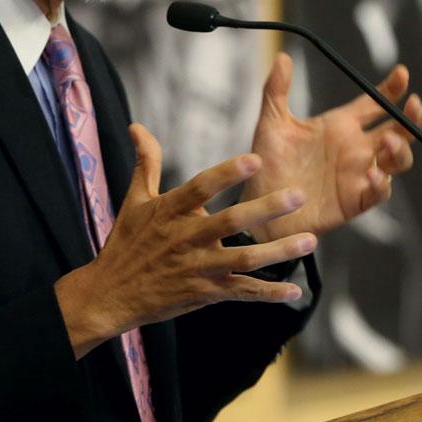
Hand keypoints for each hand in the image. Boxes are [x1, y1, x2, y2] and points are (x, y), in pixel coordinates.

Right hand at [53, 124, 315, 358]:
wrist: (110, 295)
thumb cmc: (126, 243)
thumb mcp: (134, 200)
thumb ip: (146, 162)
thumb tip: (137, 127)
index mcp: (170, 211)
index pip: (201, 186)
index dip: (227, 173)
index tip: (255, 160)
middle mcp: (186, 238)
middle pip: (230, 222)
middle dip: (266, 208)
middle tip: (298, 195)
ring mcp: (197, 268)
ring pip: (244, 259)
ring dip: (279, 252)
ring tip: (310, 240)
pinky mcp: (204, 293)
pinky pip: (241, 292)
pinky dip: (268, 294)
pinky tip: (293, 292)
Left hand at [242, 53, 421, 243]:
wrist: (260, 205)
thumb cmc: (267, 164)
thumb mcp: (272, 124)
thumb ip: (276, 91)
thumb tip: (282, 57)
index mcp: (341, 126)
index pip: (375, 104)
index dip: (391, 89)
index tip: (402, 73)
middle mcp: (356, 148)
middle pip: (398, 130)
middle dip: (412, 118)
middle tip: (414, 105)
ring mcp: (358, 175)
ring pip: (397, 160)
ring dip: (400, 150)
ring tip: (388, 141)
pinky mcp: (355, 200)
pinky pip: (379, 192)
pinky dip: (382, 184)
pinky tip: (374, 175)